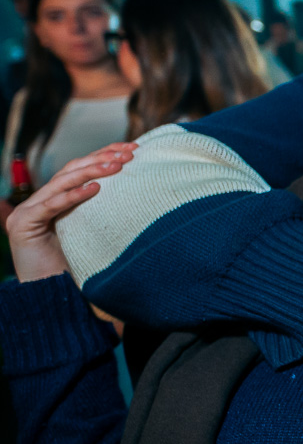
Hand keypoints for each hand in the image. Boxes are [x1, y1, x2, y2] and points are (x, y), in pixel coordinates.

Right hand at [5, 143, 135, 282]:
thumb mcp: (94, 230)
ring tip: (117, 166)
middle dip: (101, 158)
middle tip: (129, 152)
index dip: (104, 155)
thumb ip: (103, 209)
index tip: (132, 148)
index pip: (79, 168)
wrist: (53, 295)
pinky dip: (73, 195)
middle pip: (71, 169)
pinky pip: (50, 205)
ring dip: (91, 171)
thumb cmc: (78, 265)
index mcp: (56, 199)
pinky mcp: (23, 225)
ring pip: (61, 182)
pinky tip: (96, 189)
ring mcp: (28, 211)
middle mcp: (39, 200)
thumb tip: (139, 189)